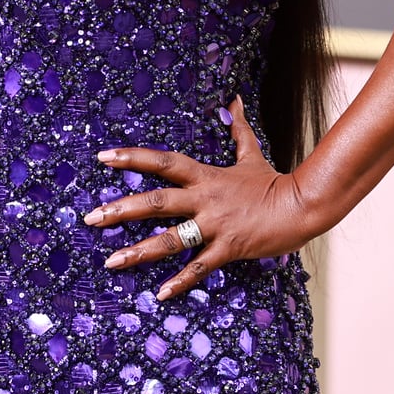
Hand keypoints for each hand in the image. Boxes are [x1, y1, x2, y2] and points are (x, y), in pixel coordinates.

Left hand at [83, 96, 311, 300]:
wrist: (303, 206)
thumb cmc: (273, 181)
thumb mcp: (252, 154)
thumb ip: (238, 128)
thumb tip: (235, 100)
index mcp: (205, 176)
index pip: (162, 162)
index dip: (132, 158)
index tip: (103, 157)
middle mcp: (205, 199)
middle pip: (156, 201)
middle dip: (121, 210)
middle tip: (90, 219)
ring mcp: (215, 225)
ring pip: (171, 238)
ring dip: (139, 251)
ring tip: (111, 262)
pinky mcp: (229, 248)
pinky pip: (200, 267)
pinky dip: (180, 282)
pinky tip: (159, 294)